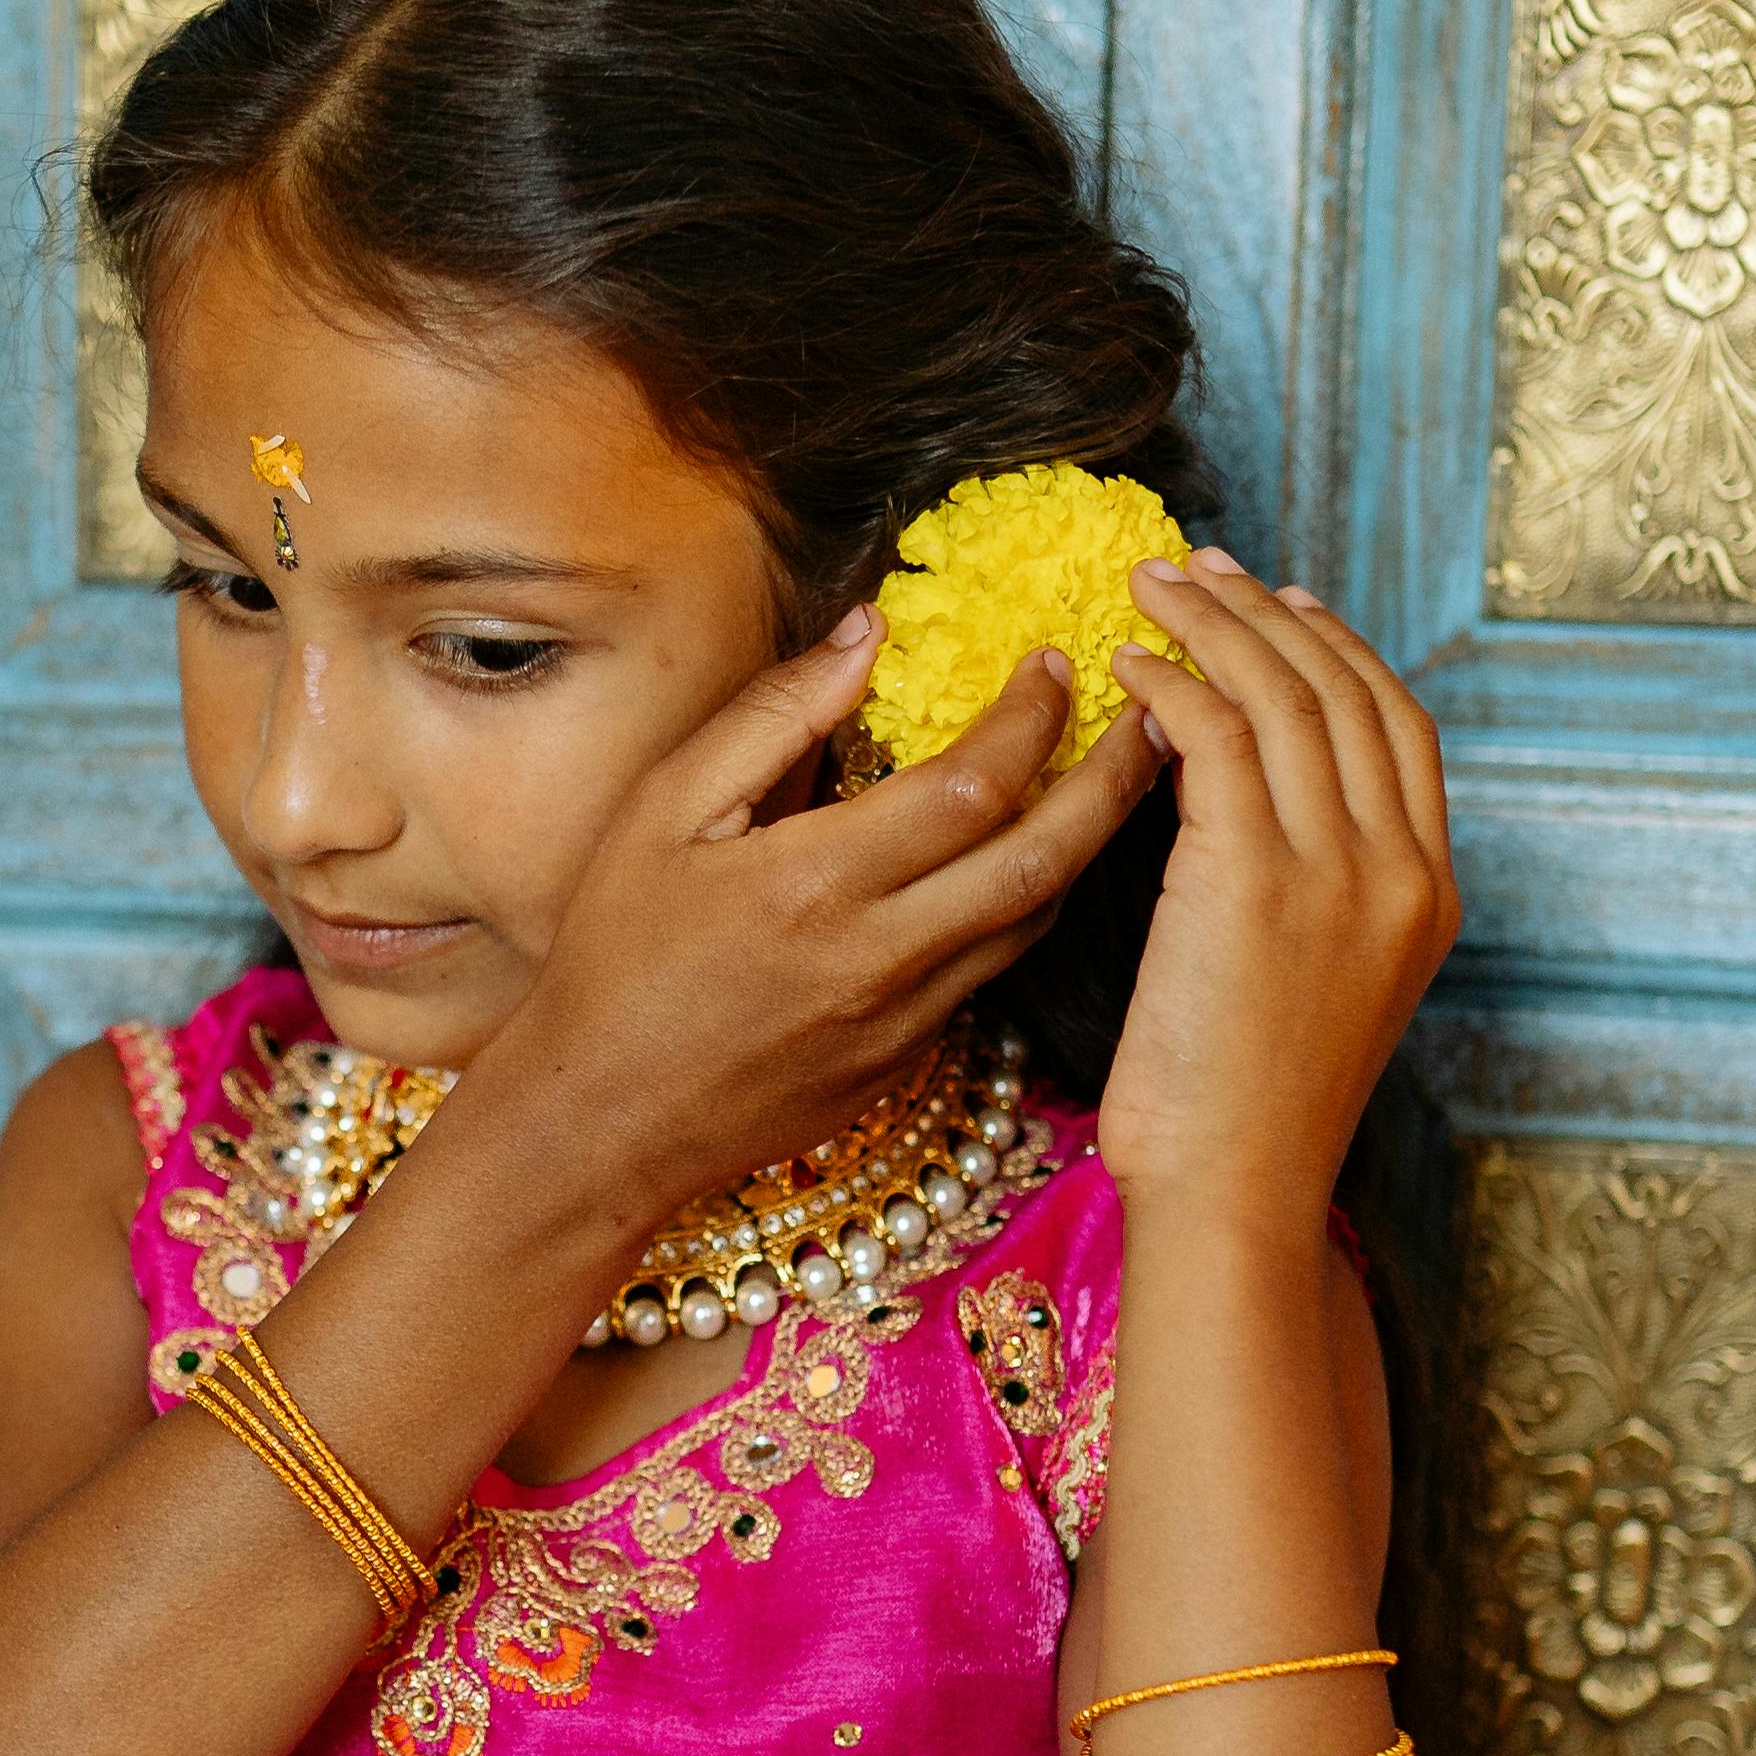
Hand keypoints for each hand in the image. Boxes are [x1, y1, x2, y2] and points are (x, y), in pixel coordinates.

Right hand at [477, 608, 1164, 1236]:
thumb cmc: (615, 958)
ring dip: (1086, 844)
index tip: (1054, 665)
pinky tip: (1027, 858)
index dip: (1033, 716)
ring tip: (1116, 776)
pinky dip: (1025, 905)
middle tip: (1152, 714)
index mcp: (816, 882)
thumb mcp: (664, 813)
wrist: (603, 1120)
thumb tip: (867, 636)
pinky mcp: (906, 1063)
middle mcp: (878, 956)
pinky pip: (990, 971)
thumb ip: (772, 717)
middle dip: (1114, 777)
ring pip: (1034, 921)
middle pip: (1043, 857)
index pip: (973, 784)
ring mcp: (902, 1020)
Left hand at [1102, 558, 1458, 1226]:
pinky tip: (1130, 667)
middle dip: (1270, 613)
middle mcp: (1398, 870)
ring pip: (1282, 697)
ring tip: (1149, 589)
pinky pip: (1219, 738)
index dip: (1342, 652)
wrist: (1234, 1193)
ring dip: (1212, 625)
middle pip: (1347, 691)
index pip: (1400, 728)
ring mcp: (1337, 872)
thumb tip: (1241, 800)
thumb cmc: (1245, 1113)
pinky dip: (1174, 685)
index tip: (1286, 604)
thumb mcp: (1316, 986)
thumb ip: (1312, 889)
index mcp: (1428, 895)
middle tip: (1202, 567)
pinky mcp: (1254, 879)